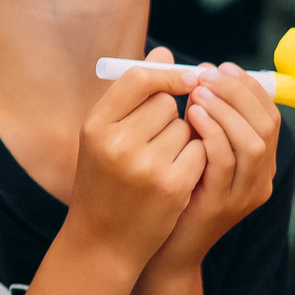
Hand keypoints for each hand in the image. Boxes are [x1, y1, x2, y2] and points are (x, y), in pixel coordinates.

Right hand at [67, 50, 206, 266]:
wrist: (103, 241)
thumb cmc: (104, 181)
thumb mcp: (103, 137)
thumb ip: (132, 96)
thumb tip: (165, 53)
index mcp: (95, 125)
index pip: (138, 79)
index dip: (165, 74)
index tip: (184, 78)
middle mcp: (118, 142)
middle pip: (166, 104)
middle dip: (170, 115)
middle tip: (156, 138)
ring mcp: (146, 165)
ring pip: (186, 128)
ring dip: (184, 139)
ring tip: (162, 162)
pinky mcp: (173, 185)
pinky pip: (199, 151)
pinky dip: (195, 159)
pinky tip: (177, 176)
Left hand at [148, 63, 279, 274]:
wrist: (159, 247)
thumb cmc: (171, 189)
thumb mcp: (191, 149)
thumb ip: (200, 115)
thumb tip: (196, 71)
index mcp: (259, 163)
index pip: (269, 115)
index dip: (248, 87)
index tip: (220, 66)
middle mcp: (260, 179)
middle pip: (267, 125)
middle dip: (239, 93)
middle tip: (208, 74)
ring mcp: (243, 195)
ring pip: (253, 143)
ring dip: (226, 110)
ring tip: (198, 91)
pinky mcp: (221, 206)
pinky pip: (225, 163)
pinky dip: (212, 133)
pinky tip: (192, 116)